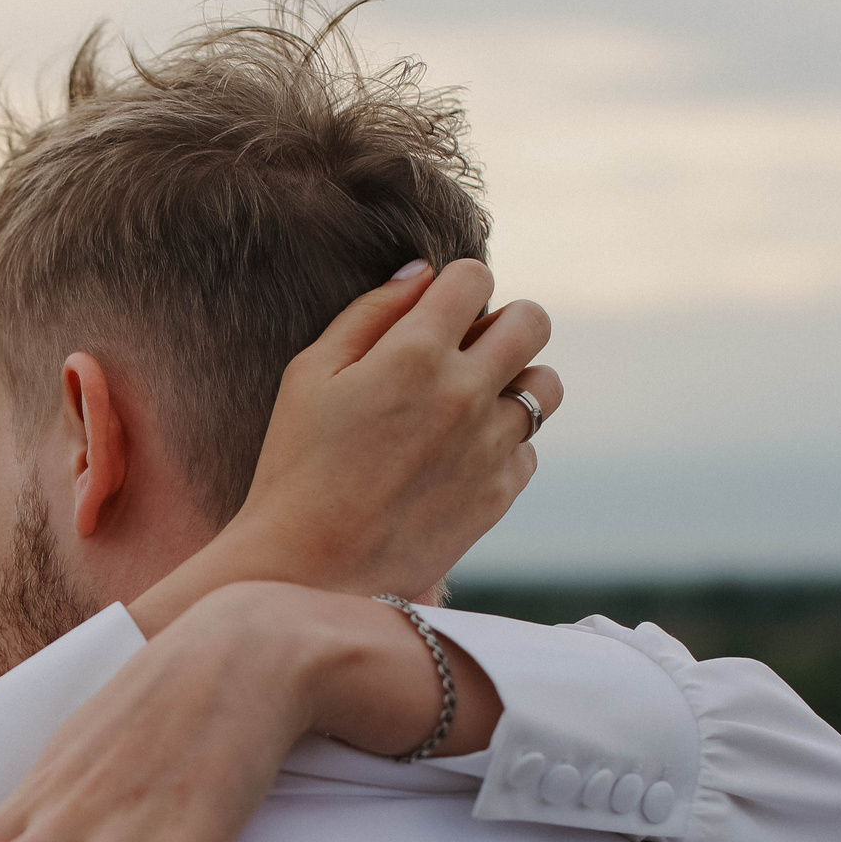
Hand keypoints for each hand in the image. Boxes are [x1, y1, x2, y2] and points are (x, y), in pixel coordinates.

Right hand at [126, 259, 559, 634]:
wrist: (306, 569)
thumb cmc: (294, 466)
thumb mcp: (310, 374)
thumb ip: (369, 312)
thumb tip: (423, 272)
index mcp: (414, 353)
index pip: (474, 277)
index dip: (455, 286)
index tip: (437, 309)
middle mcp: (465, 392)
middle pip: (532, 321)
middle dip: (503, 323)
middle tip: (467, 349)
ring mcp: (489, 445)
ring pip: (546, 386)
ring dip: (516, 382)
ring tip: (472, 404)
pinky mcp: (499, 493)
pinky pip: (529, 448)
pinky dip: (501, 445)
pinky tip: (456, 459)